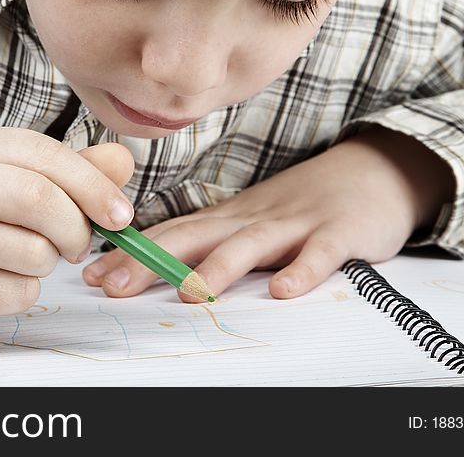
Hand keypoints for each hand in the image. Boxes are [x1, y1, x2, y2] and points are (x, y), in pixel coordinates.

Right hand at [0, 128, 134, 346]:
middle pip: (37, 199)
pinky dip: (21, 295)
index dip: (92, 184)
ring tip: (20, 262)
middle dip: (75, 228)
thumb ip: (62, 173)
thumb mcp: (1, 186)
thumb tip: (123, 161)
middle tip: (77, 246)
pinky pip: (14, 292)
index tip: (121, 215)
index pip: (41, 153)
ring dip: (45, 266)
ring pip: (32, 251)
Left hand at [83, 126, 454, 300]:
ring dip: (219, 267)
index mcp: (228, 218)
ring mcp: (295, 223)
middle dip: (152, 262)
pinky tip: (283, 290)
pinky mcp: (338, 233)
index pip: (171, 234)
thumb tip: (157, 268)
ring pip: (251, 245)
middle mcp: (252, 219)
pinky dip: (302, 270)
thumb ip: (210, 242)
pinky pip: (320, 254)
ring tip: (190, 292)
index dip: (130, 254)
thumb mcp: (249, 219)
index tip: (92, 275)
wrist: (371, 171)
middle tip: (115, 286)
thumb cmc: (300, 203)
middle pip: (195, 239)